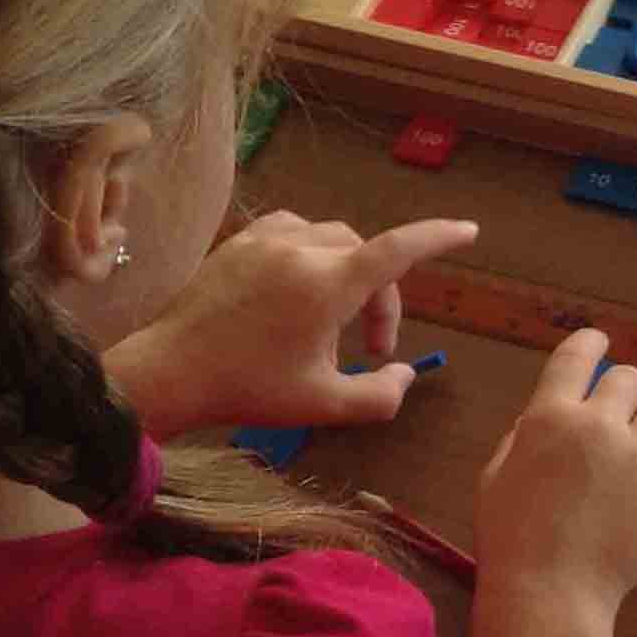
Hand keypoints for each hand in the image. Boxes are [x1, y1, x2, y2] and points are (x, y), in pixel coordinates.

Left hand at [104, 210, 479, 436]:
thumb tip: (406, 375)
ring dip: (348, 272)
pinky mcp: (238, 243)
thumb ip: (380, 396)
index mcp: (328, 285)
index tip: (469, 230)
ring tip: (336, 317)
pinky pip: (293, 230)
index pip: (399, 250)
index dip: (440, 237)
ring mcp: (266, 241)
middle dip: (382, 298)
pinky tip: (301, 281)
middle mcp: (302, 250)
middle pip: (367, 255)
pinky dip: (312, 250)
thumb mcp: (324, 405)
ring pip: (332, 239)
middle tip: (374, 347)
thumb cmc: (249, 390)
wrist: (168, 372)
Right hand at [471, 327, 636, 636]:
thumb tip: (547, 418)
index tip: (600, 342)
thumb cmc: (509, 538)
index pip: (578, 355)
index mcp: (551, 416)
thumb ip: (524, 437)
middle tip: (618, 417)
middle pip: (629, 378)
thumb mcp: (495, 475)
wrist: (548, 592)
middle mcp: (600, 426)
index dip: (592, 343)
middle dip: (623, 392)